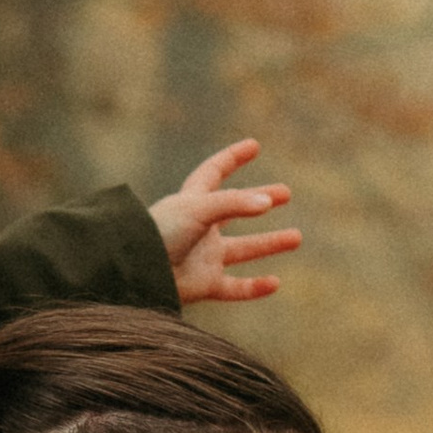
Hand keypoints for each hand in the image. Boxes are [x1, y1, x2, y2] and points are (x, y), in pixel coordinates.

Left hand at [151, 139, 300, 304]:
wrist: (135, 273)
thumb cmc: (159, 233)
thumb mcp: (198, 209)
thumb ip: (233, 204)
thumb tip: (266, 202)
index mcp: (192, 201)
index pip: (214, 172)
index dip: (232, 157)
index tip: (253, 145)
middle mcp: (199, 227)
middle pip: (234, 210)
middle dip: (259, 200)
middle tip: (286, 193)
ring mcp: (202, 257)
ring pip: (243, 250)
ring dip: (269, 243)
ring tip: (297, 236)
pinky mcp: (204, 284)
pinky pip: (235, 287)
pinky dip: (255, 287)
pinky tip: (275, 282)